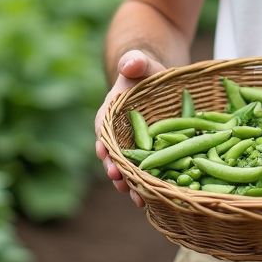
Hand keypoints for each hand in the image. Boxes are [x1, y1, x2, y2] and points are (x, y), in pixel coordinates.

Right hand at [93, 49, 166, 206]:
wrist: (158, 81)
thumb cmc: (146, 70)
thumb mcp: (141, 62)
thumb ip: (134, 62)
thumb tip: (130, 64)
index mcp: (111, 111)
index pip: (103, 127)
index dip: (103, 141)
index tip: (103, 153)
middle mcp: (118, 132)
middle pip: (112, 154)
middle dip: (115, 169)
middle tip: (120, 182)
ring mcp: (133, 145)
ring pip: (128, 167)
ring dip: (130, 183)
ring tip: (137, 198)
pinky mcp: (149, 154)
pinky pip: (145, 171)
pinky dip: (147, 184)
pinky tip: (153, 200)